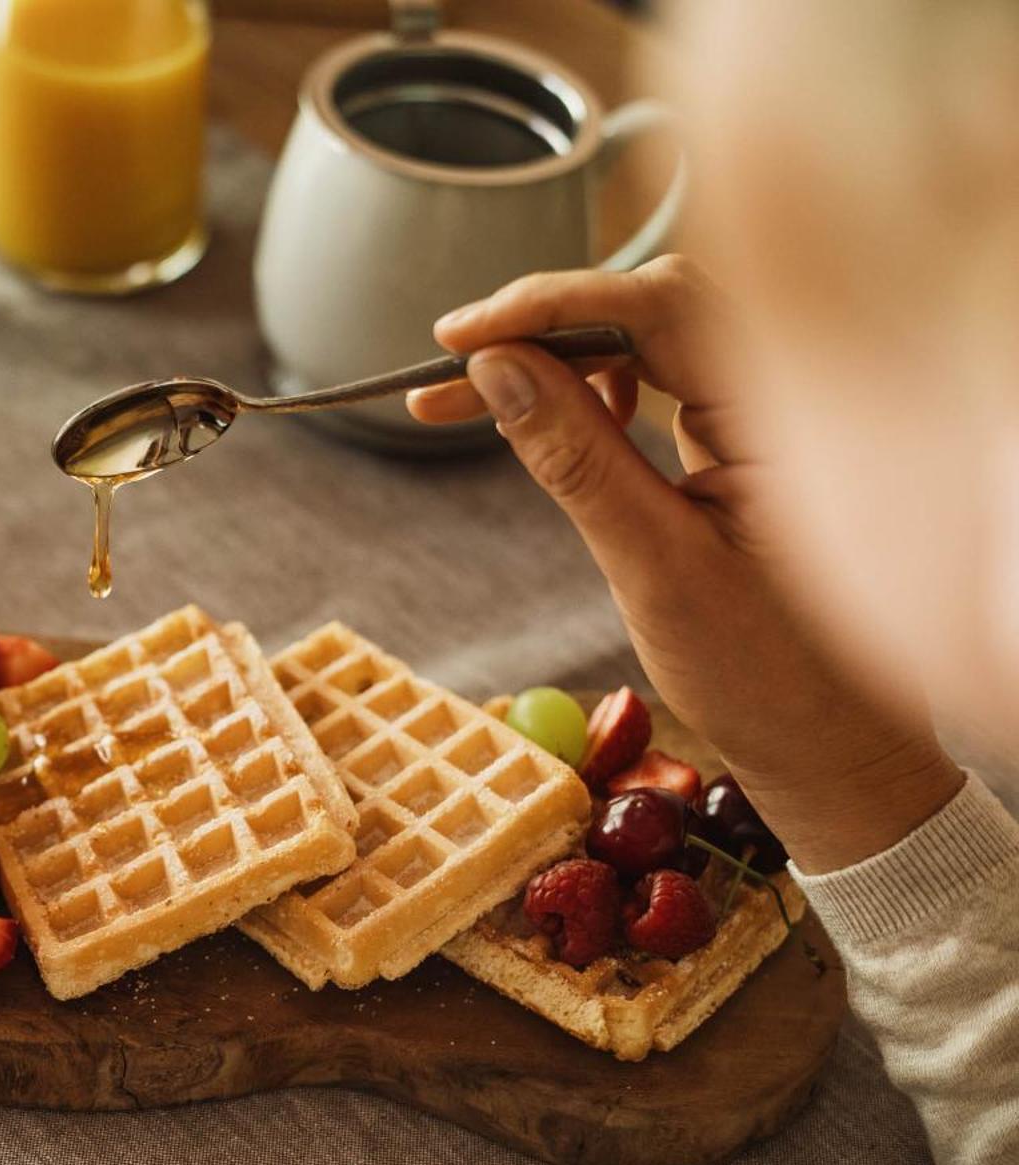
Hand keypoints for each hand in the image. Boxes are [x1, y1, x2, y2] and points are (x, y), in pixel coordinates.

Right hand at [406, 256, 961, 872]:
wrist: (837, 742)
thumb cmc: (767, 673)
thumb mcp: (652, 564)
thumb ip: (575, 456)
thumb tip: (496, 368)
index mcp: (790, 410)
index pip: (659, 304)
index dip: (550, 304)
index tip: (460, 336)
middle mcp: (791, 389)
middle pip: (650, 303)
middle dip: (543, 325)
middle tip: (445, 368)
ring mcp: (772, 406)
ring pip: (648, 335)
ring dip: (557, 356)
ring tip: (466, 402)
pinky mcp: (748, 429)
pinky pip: (660, 373)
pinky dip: (592, 385)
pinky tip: (543, 417)